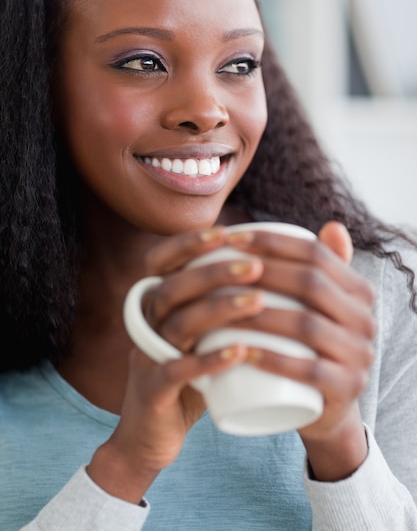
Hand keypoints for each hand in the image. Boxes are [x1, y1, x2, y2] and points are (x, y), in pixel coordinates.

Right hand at [88, 226, 265, 500]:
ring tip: (258, 301)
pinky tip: (240, 352)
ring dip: (218, 309)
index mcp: (157, 304)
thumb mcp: (201, 336)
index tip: (227, 232)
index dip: (188, 244)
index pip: (161, 261)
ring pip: (176, 323)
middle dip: (214, 272)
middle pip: (173, 287)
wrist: (152, 436)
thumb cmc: (190, 377)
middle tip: (256, 267)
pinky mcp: (152, 392)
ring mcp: (146, 357)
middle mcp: (148, 324)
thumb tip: (271, 268)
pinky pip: (175, 371)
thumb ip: (223, 306)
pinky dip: (208, 360)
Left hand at [226, 220, 375, 479]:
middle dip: (261, 271)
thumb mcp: (319, 306)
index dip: (272, 242)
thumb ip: (325, 267)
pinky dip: (273, 360)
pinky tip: (243, 352)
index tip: (230, 238)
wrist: (325, 406)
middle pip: (310, 284)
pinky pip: (309, 371)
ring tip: (220, 307)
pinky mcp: (346, 389)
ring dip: (259, 313)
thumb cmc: (308, 347)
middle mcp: (365, 319)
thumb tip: (332, 225)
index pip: (316, 254)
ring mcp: (359, 356)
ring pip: (306, 325)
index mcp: (358, 291)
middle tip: (219, 269)